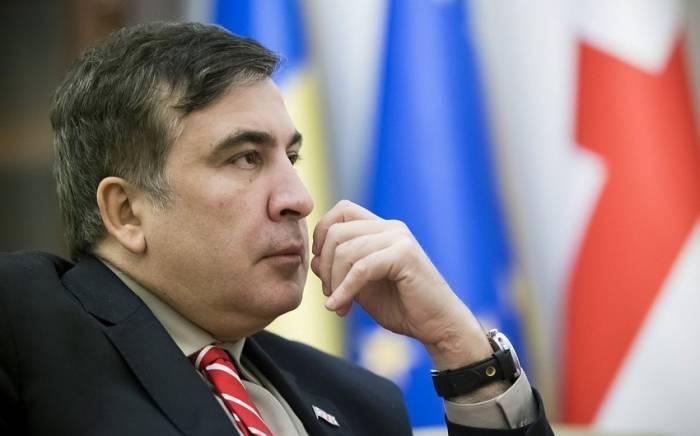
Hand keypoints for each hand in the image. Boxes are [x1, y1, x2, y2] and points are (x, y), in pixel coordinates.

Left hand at [311, 200, 492, 369]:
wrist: (437, 326)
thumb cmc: (401, 306)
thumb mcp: (360, 286)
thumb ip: (340, 268)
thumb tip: (316, 259)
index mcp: (381, 228)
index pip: (341, 211)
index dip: (323, 235)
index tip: (322, 268)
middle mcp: (390, 227)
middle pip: (337, 231)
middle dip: (326, 266)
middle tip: (330, 295)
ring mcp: (399, 238)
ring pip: (346, 250)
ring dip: (335, 283)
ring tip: (339, 306)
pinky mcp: (404, 255)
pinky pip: (361, 268)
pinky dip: (345, 290)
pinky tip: (340, 308)